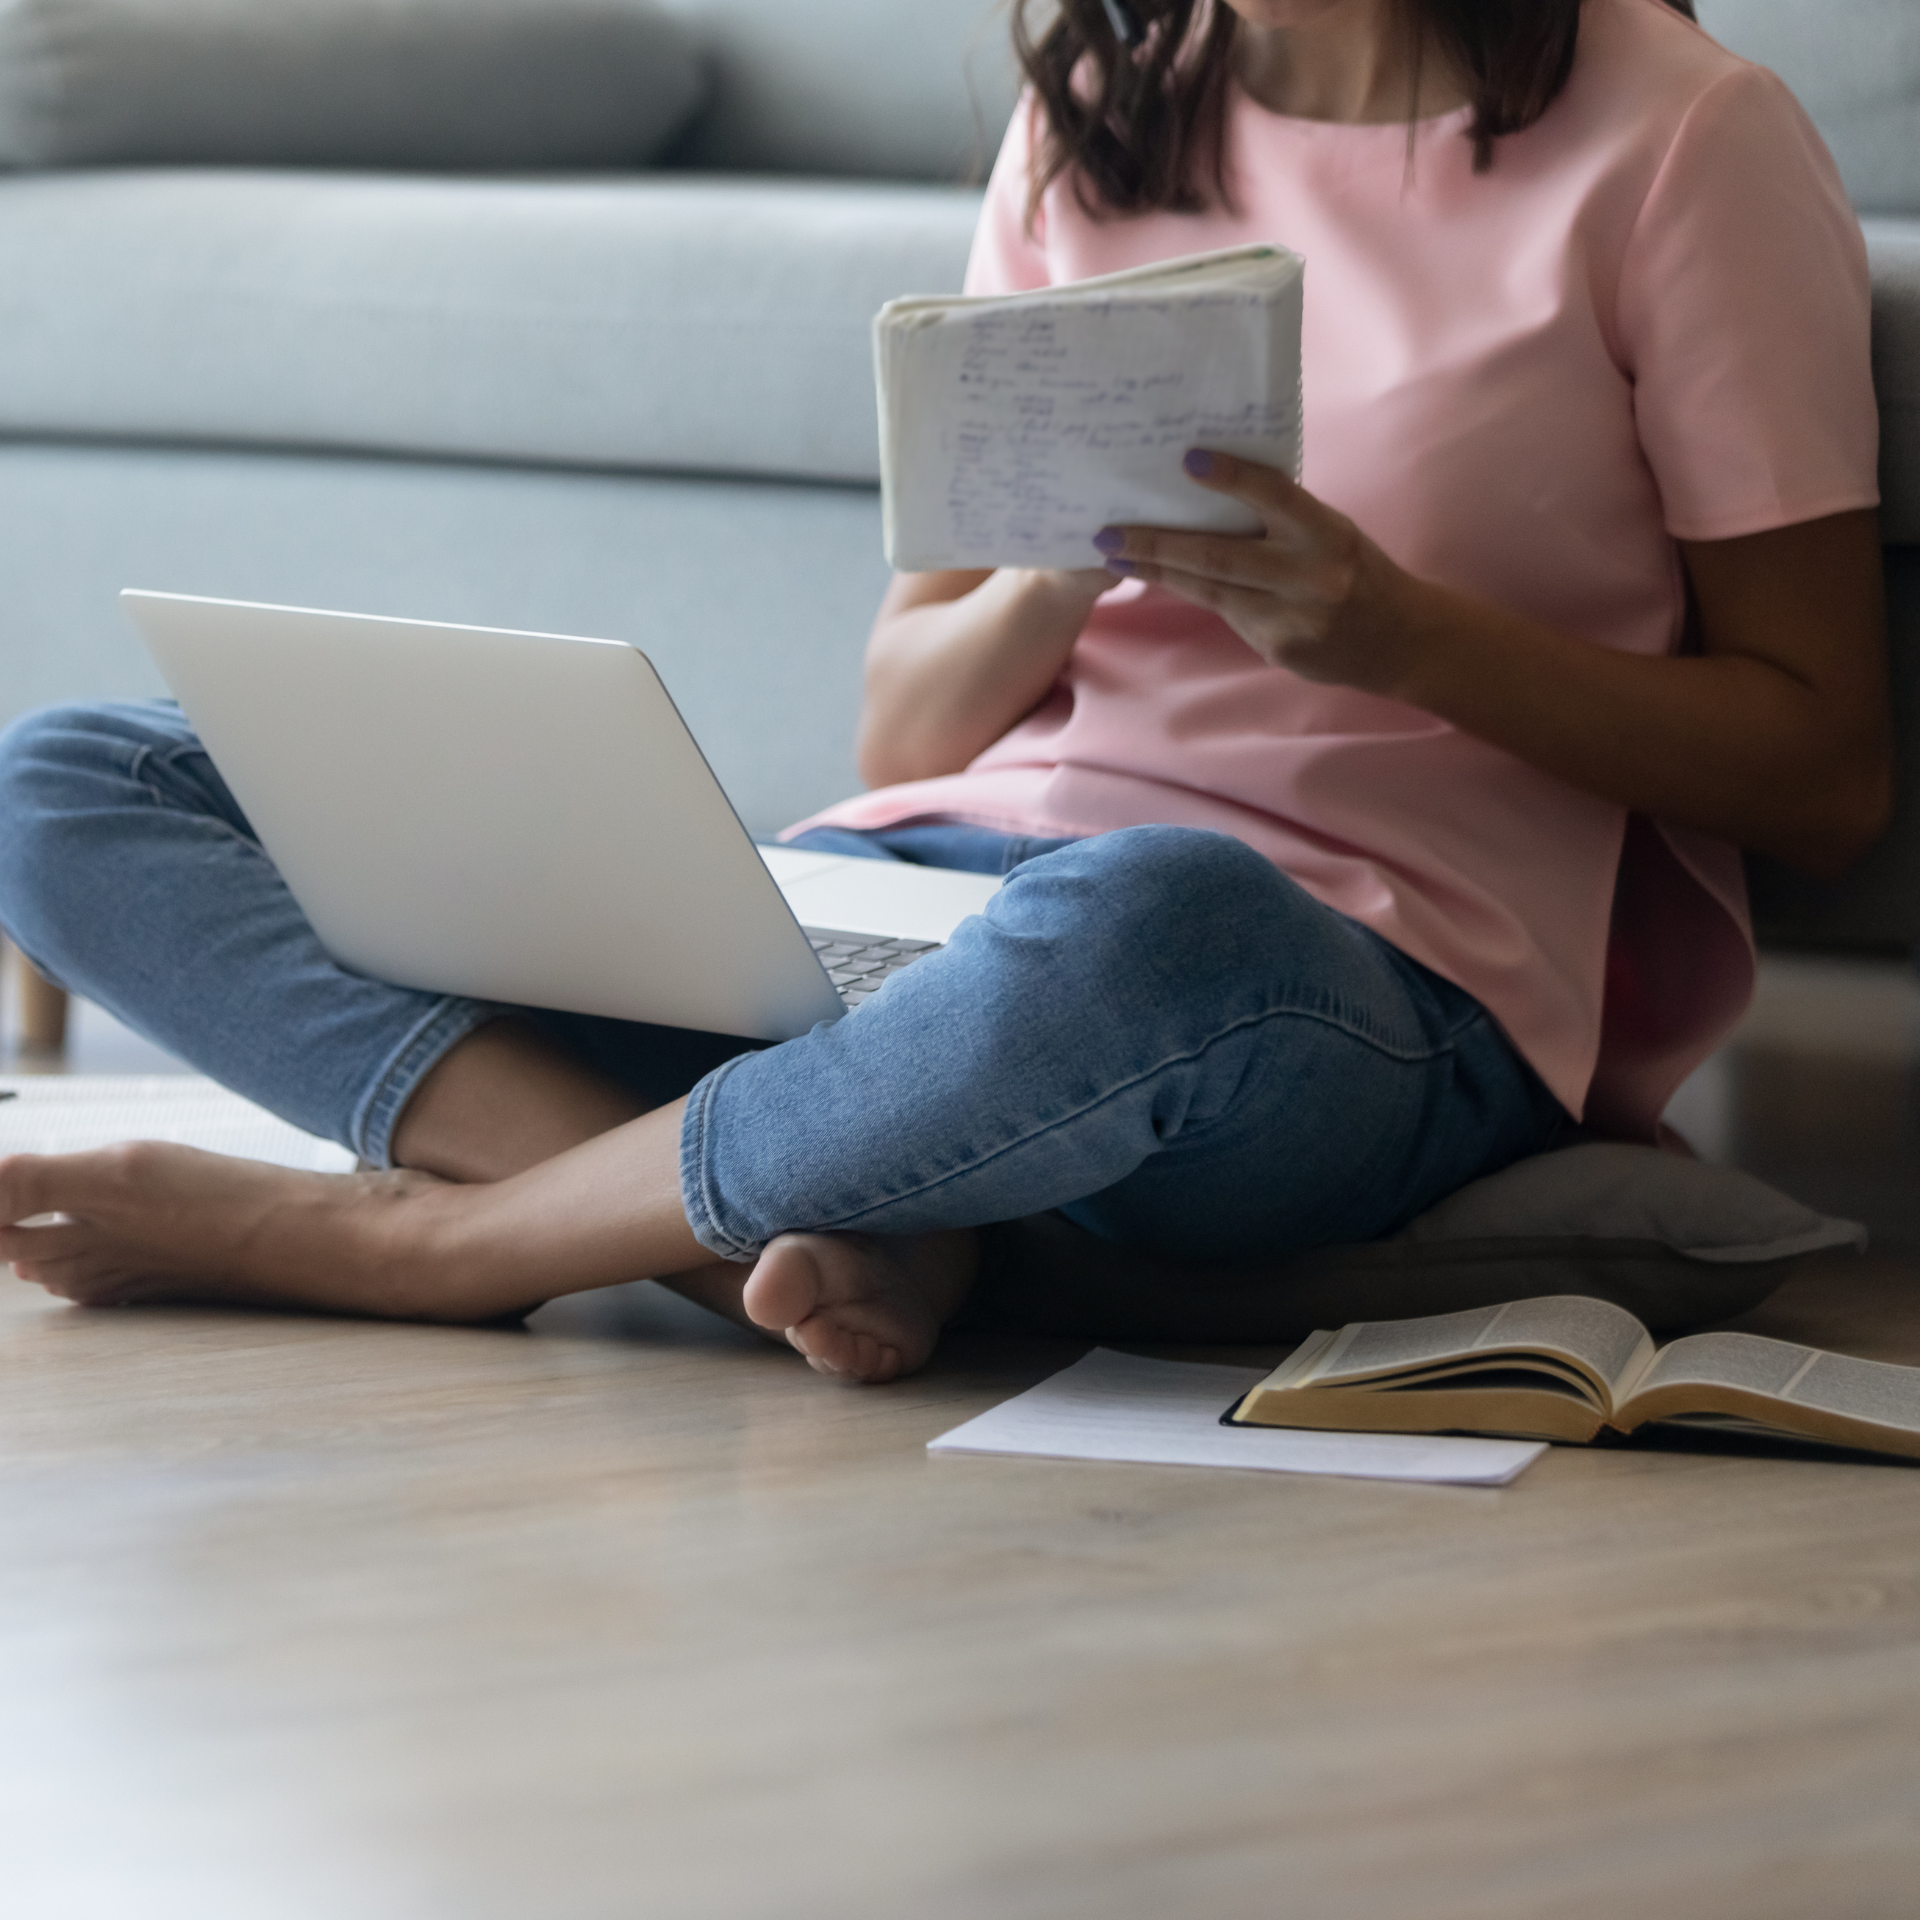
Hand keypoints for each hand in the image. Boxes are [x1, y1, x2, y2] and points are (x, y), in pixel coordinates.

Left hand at [1094, 449, 1417, 692]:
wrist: (1400, 639)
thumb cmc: (1356, 570)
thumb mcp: (1331, 532)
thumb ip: (1283, 519)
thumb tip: (1211, 493)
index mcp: (1327, 533)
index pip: (1276, 496)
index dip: (1233, 477)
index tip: (1188, 458)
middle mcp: (1310, 575)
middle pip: (1219, 556)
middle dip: (1158, 543)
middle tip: (1109, 533)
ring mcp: (1291, 617)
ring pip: (1210, 590)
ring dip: (1158, 571)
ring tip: (1115, 556)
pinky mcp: (1277, 647)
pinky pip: (1226, 613)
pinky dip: (1191, 592)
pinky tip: (1159, 578)